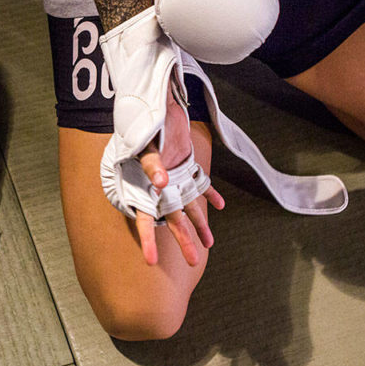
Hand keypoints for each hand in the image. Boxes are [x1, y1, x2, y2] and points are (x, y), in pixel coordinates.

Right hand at [135, 88, 224, 266]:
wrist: (157, 104)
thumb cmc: (146, 124)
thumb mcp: (144, 143)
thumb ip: (152, 164)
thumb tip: (161, 183)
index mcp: (144, 186)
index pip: (145, 218)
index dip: (148, 239)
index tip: (151, 260)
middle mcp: (160, 187)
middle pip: (172, 219)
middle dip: (183, 240)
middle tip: (193, 262)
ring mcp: (175, 177)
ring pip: (189, 207)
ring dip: (200, 224)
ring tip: (209, 244)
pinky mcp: (186, 166)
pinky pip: (200, 184)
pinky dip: (210, 194)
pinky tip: (220, 206)